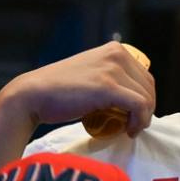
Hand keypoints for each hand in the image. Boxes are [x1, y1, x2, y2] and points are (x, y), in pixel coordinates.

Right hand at [0, 41, 156, 138]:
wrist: (32, 95)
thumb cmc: (59, 90)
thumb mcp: (90, 75)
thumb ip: (110, 78)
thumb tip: (131, 98)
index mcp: (115, 49)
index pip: (143, 76)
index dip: (144, 98)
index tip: (134, 115)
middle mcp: (117, 54)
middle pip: (147, 87)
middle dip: (146, 109)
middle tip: (133, 125)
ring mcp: (113, 69)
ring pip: (146, 97)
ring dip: (143, 118)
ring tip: (129, 129)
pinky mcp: (108, 87)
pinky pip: (139, 105)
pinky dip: (140, 121)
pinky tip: (129, 130)